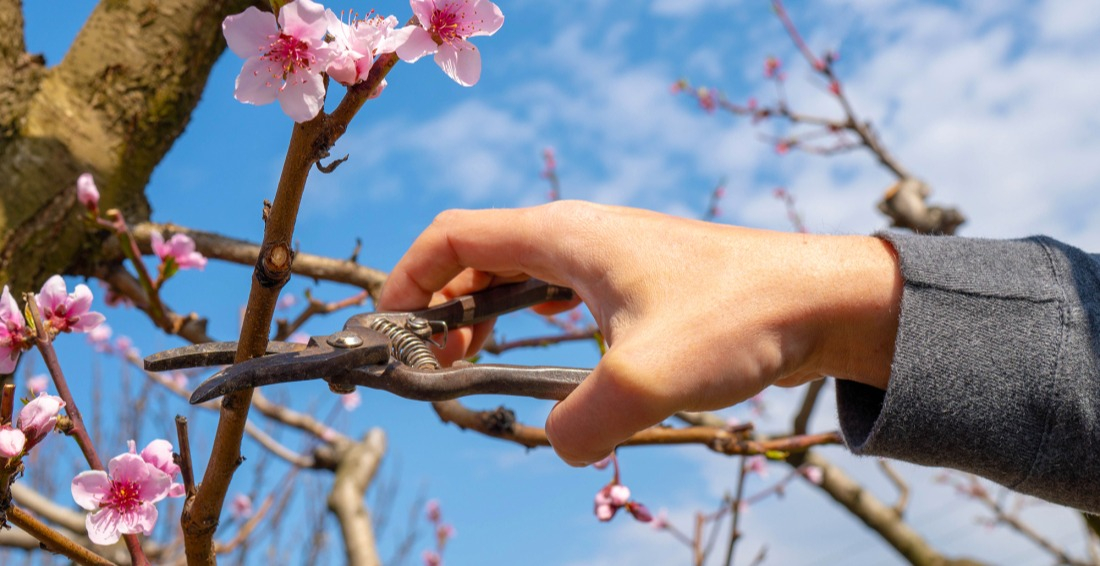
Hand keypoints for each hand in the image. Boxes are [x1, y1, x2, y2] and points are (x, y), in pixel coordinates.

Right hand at [379, 201, 901, 465]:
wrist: (822, 301)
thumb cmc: (738, 319)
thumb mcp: (647, 379)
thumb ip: (582, 423)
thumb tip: (558, 447)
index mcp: (564, 235)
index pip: (454, 235)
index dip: (409, 277)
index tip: (392, 329)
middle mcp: (580, 235)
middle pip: (479, 254)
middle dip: (442, 305)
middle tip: (435, 364)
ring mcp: (611, 256)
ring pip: (521, 273)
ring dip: (486, 313)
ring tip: (473, 360)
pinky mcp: (639, 281)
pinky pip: (562, 291)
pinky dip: (531, 319)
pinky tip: (544, 352)